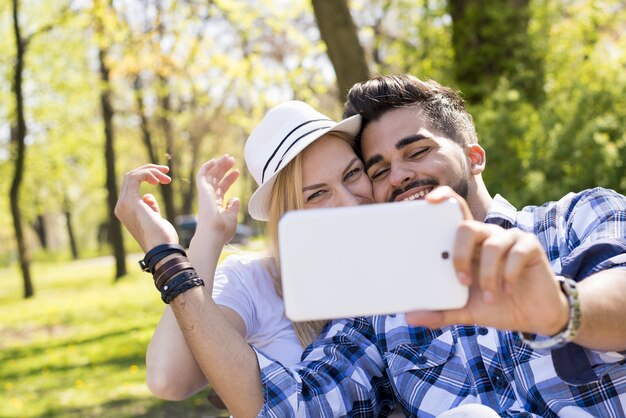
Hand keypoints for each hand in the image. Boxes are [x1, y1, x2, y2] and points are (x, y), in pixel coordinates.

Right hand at [115, 164, 178, 251]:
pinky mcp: (129, 201)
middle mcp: (121, 206)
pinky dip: (147, 174)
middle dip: (149, 171)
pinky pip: (135, 178)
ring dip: (151, 171)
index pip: (131, 185)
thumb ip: (149, 206)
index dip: (147, 177)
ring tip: (166, 177)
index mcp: (125, 210)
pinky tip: (159, 180)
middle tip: (167, 171)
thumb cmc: (162, 237)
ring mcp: (123, 203)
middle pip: (130, 178)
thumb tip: (148, 196)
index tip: (165, 178)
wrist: (162, 248)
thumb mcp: (155, 218)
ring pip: (131, 175)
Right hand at [192, 155, 240, 246]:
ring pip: (210, 175)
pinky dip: (206, 167)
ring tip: (228, 157)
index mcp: (216, 204)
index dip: (229, 178)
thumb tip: (235, 198)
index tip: (237, 171)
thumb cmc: (222, 230)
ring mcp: (205, 194)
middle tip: (232, 160)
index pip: (222, 187)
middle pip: (216, 179)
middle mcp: (209, 198)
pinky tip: (215, 161)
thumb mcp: (232, 217)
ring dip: (218, 165)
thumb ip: (233, 207)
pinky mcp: (202, 191)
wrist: (214, 234)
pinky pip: (202, 176)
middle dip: (224, 169)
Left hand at [406, 187, 568, 335]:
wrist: (533, 316)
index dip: (443, 198)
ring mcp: (509, 238)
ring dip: (488, 276)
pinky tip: (508, 291)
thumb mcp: (464, 311)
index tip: (428, 201)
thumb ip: (440, 312)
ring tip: (490, 298)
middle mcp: (486, 235)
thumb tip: (409, 318)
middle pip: (467, 227)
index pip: (454, 210)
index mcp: (467, 244)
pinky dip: (509, 275)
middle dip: (460, 255)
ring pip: (491, 245)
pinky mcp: (530, 246)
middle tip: (462, 281)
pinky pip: (515, 253)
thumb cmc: (495, 305)